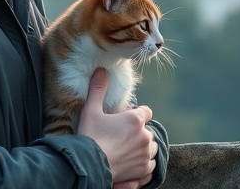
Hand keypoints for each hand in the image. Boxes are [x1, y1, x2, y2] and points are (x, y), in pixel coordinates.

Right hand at [78, 68, 156, 186]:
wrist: (88, 166)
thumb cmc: (89, 138)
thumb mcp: (91, 111)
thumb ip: (98, 89)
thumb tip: (101, 70)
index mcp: (135, 119)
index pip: (146, 112)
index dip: (137, 116)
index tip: (125, 122)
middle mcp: (144, 135)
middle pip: (148, 131)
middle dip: (138, 133)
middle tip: (121, 139)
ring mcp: (146, 153)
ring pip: (151, 147)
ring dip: (142, 149)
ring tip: (126, 151)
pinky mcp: (145, 169)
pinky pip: (151, 165)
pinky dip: (144, 164)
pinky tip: (131, 163)